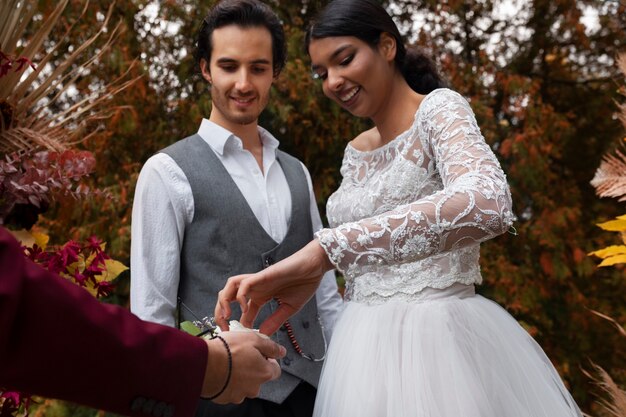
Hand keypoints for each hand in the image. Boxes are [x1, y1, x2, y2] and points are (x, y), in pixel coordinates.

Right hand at [201, 331, 285, 402]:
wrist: (204, 364)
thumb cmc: (228, 350)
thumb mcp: (253, 339)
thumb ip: (270, 346)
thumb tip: (281, 351)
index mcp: (264, 373)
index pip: (275, 370)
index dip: (268, 360)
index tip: (260, 353)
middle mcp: (254, 387)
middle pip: (258, 377)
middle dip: (252, 368)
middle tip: (241, 355)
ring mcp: (239, 394)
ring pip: (244, 384)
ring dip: (239, 375)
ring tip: (229, 362)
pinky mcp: (225, 398)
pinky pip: (230, 389)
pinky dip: (228, 382)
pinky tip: (221, 371)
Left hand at [215, 240, 332, 334]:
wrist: (314, 267)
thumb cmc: (304, 283)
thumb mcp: (289, 308)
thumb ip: (276, 321)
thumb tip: (264, 335)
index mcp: (261, 297)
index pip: (243, 312)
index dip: (237, 325)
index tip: (239, 338)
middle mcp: (256, 289)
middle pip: (228, 297)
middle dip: (221, 313)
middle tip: (224, 329)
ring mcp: (258, 281)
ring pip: (230, 286)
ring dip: (224, 301)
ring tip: (227, 316)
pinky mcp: (262, 276)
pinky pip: (244, 283)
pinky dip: (240, 295)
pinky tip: (245, 308)